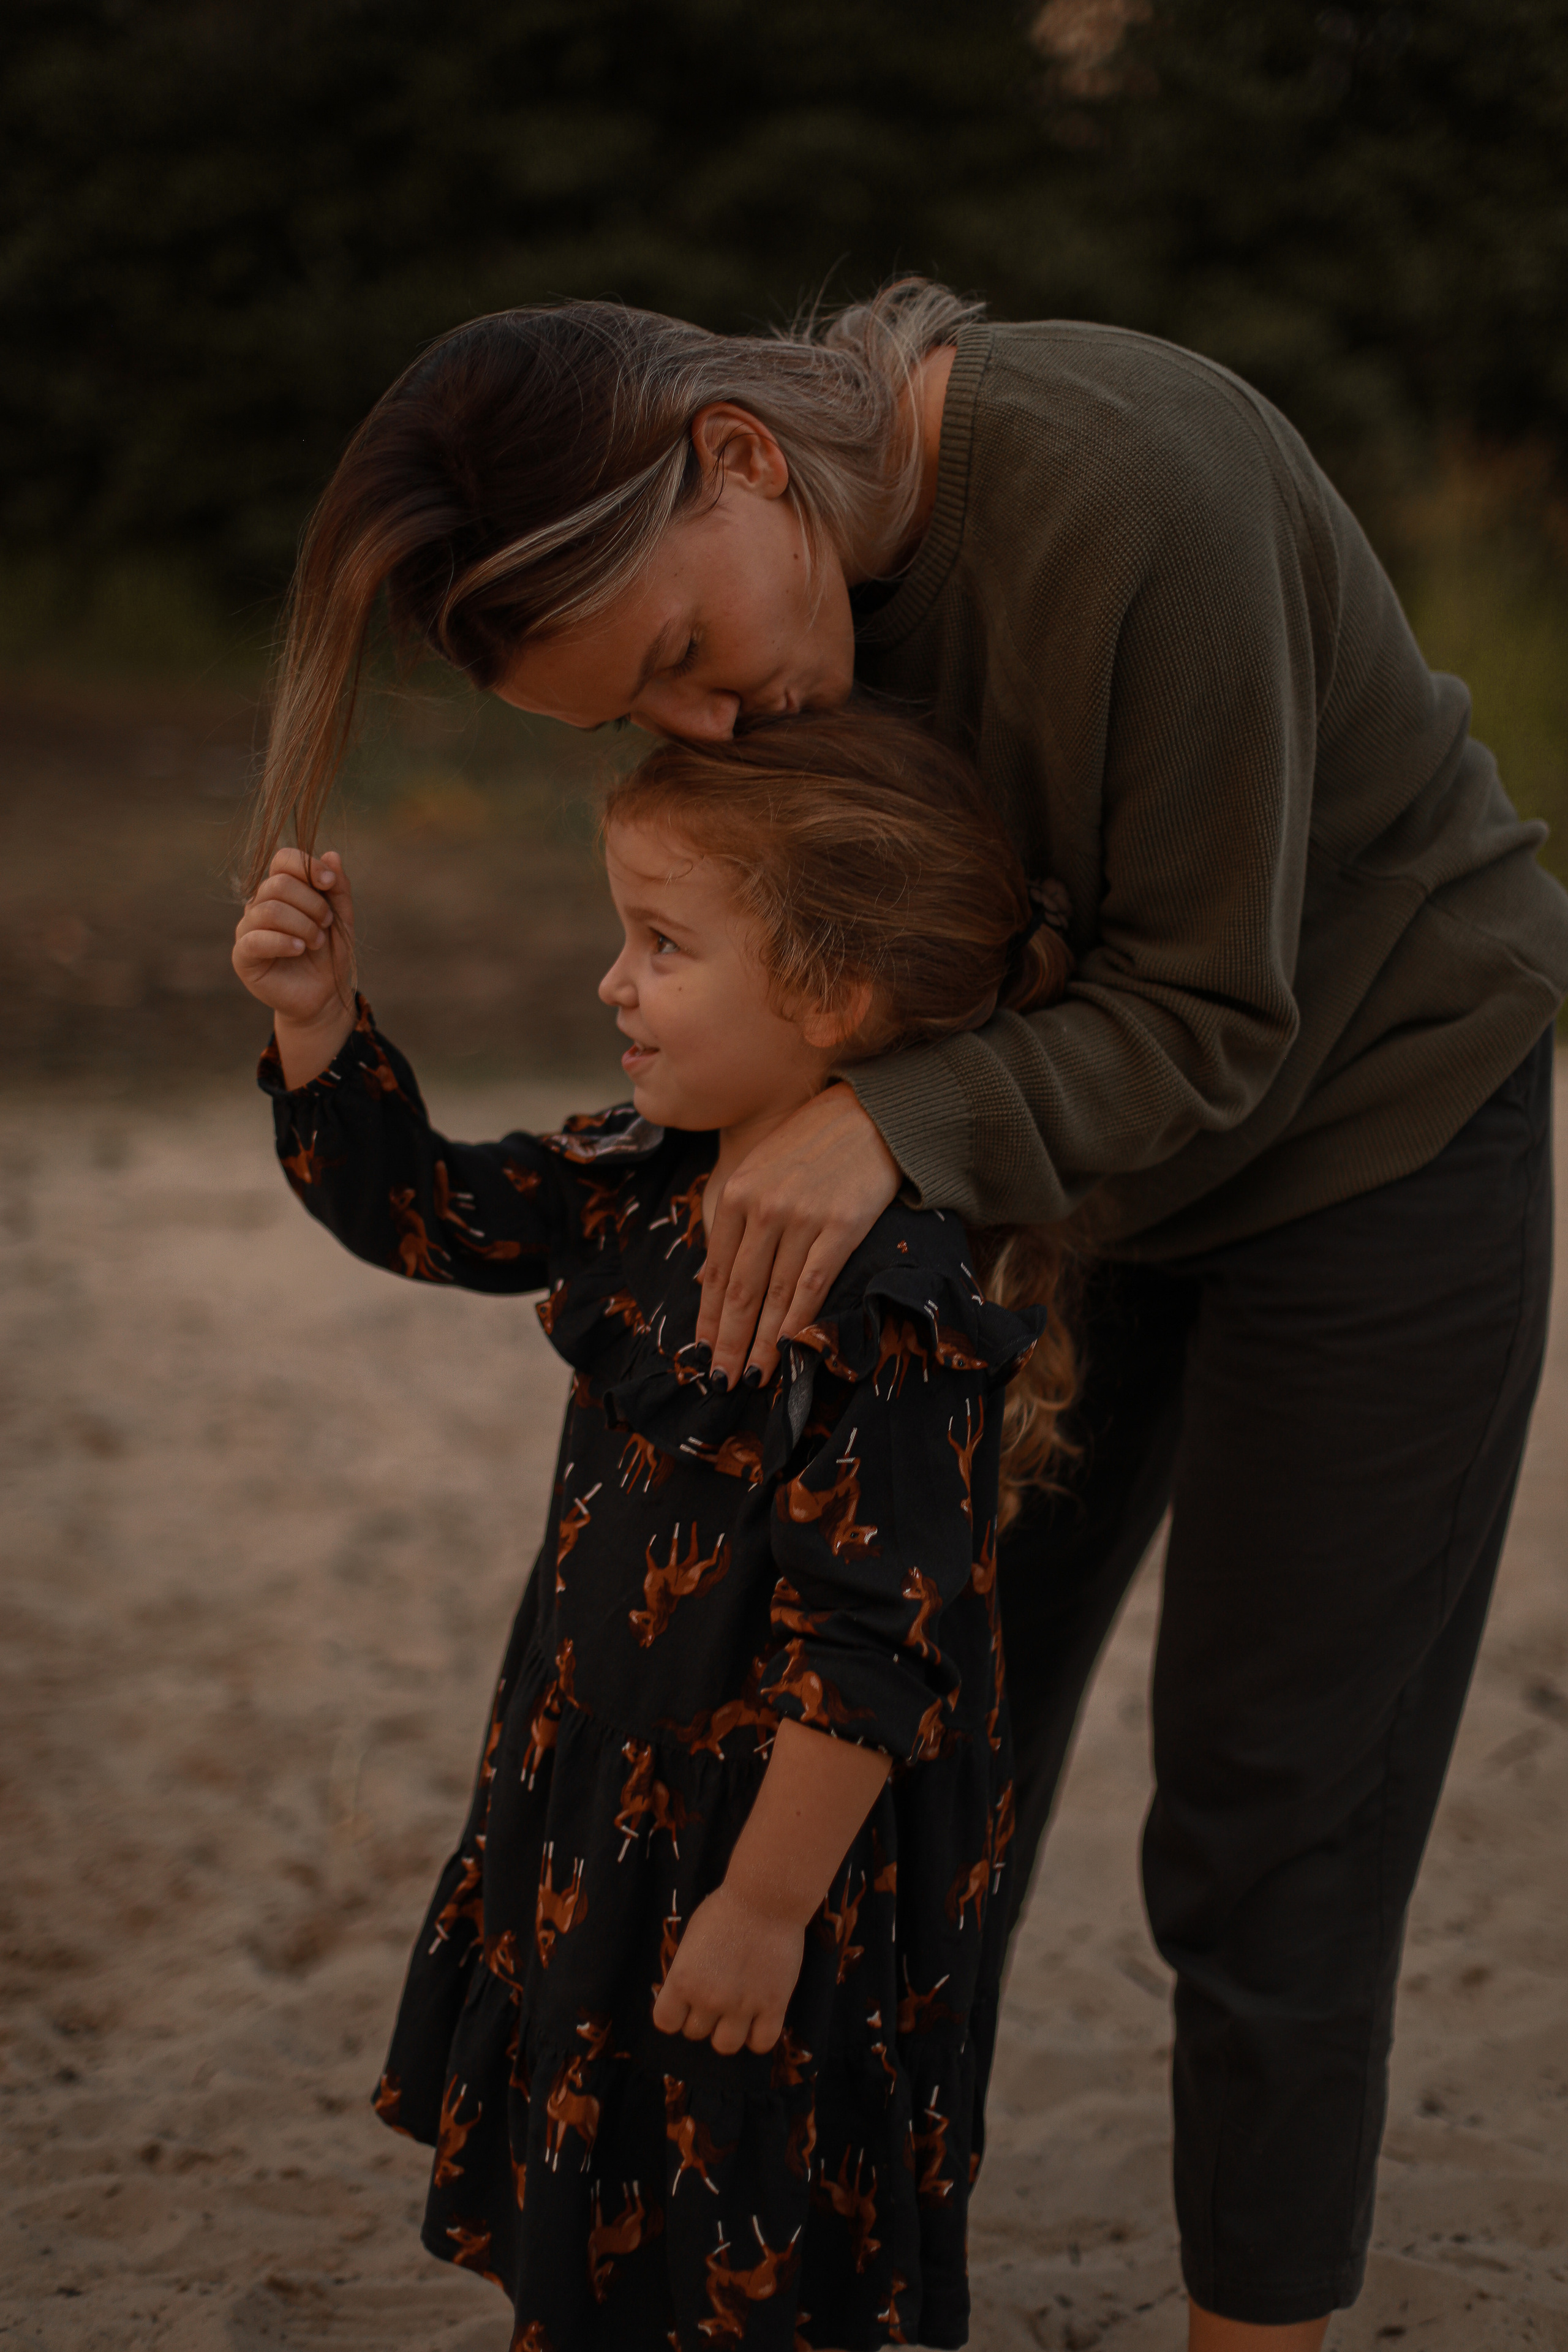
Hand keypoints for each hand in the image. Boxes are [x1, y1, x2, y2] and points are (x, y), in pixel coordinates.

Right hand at [233, 849, 355, 1084]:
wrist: (324, 995)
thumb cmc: (329, 953)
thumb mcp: (341, 917)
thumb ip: (337, 888)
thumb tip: (332, 855)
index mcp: (282, 890)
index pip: (283, 859)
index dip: (307, 866)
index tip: (328, 883)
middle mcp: (260, 904)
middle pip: (278, 883)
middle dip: (311, 903)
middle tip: (326, 924)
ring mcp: (248, 929)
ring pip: (269, 909)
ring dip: (302, 925)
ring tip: (316, 942)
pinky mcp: (243, 956)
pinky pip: (255, 939)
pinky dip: (283, 941)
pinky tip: (300, 950)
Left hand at [651, 1881, 803, 2056]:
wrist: (766, 1898)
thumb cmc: (726, 1909)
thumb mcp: (692, 1938)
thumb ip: (687, 1971)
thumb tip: (686, 1995)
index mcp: (683, 1980)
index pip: (665, 2022)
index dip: (675, 2014)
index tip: (685, 2002)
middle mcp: (708, 1998)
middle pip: (695, 2033)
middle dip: (703, 2017)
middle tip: (717, 1996)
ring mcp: (742, 2005)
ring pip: (725, 2046)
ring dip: (728, 2031)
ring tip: (737, 2011)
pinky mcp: (773, 2005)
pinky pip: (762, 2043)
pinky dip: (758, 2036)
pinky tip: (759, 2018)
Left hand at [697, 1084, 899, 1385]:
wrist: (871, 1113)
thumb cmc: (812, 1144)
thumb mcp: (760, 1173)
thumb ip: (734, 1225)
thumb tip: (708, 1281)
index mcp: (737, 1195)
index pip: (718, 1271)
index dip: (710, 1318)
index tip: (703, 1354)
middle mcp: (763, 1207)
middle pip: (741, 1290)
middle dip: (729, 1342)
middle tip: (720, 1382)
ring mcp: (802, 1216)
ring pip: (775, 1294)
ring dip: (762, 1343)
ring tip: (752, 1379)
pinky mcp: (841, 1224)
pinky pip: (813, 1283)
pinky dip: (798, 1320)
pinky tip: (789, 1347)